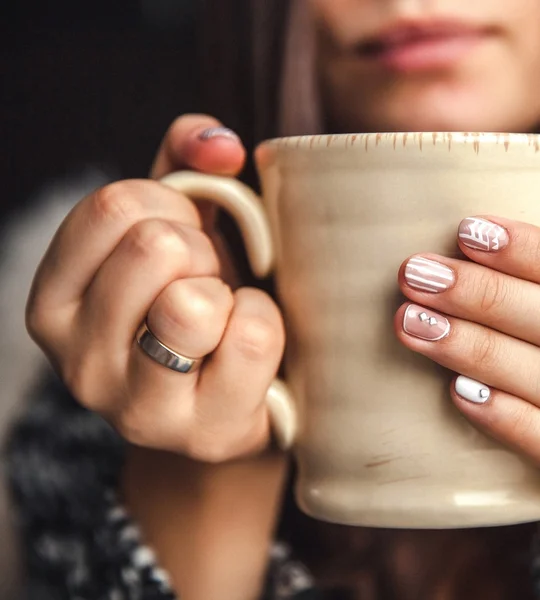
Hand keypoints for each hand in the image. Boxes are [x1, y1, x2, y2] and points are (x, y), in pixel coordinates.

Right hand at [26, 115, 284, 461]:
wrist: (225, 396)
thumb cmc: (197, 302)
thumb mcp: (178, 231)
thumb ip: (187, 168)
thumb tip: (219, 143)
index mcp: (55, 302)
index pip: (113, 207)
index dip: (170, 206)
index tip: (182, 236)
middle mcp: (77, 362)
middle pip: (153, 248)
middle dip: (201, 250)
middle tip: (207, 281)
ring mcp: (135, 407)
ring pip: (192, 302)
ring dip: (226, 290)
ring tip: (223, 315)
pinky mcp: (202, 433)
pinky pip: (251, 336)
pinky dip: (265, 322)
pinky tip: (247, 347)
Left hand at [396, 216, 539, 461]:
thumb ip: (527, 289)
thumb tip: (473, 237)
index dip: (522, 251)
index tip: (466, 231)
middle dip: (476, 294)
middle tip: (413, 273)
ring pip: (533, 373)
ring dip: (468, 346)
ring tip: (408, 322)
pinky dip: (505, 416)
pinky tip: (458, 392)